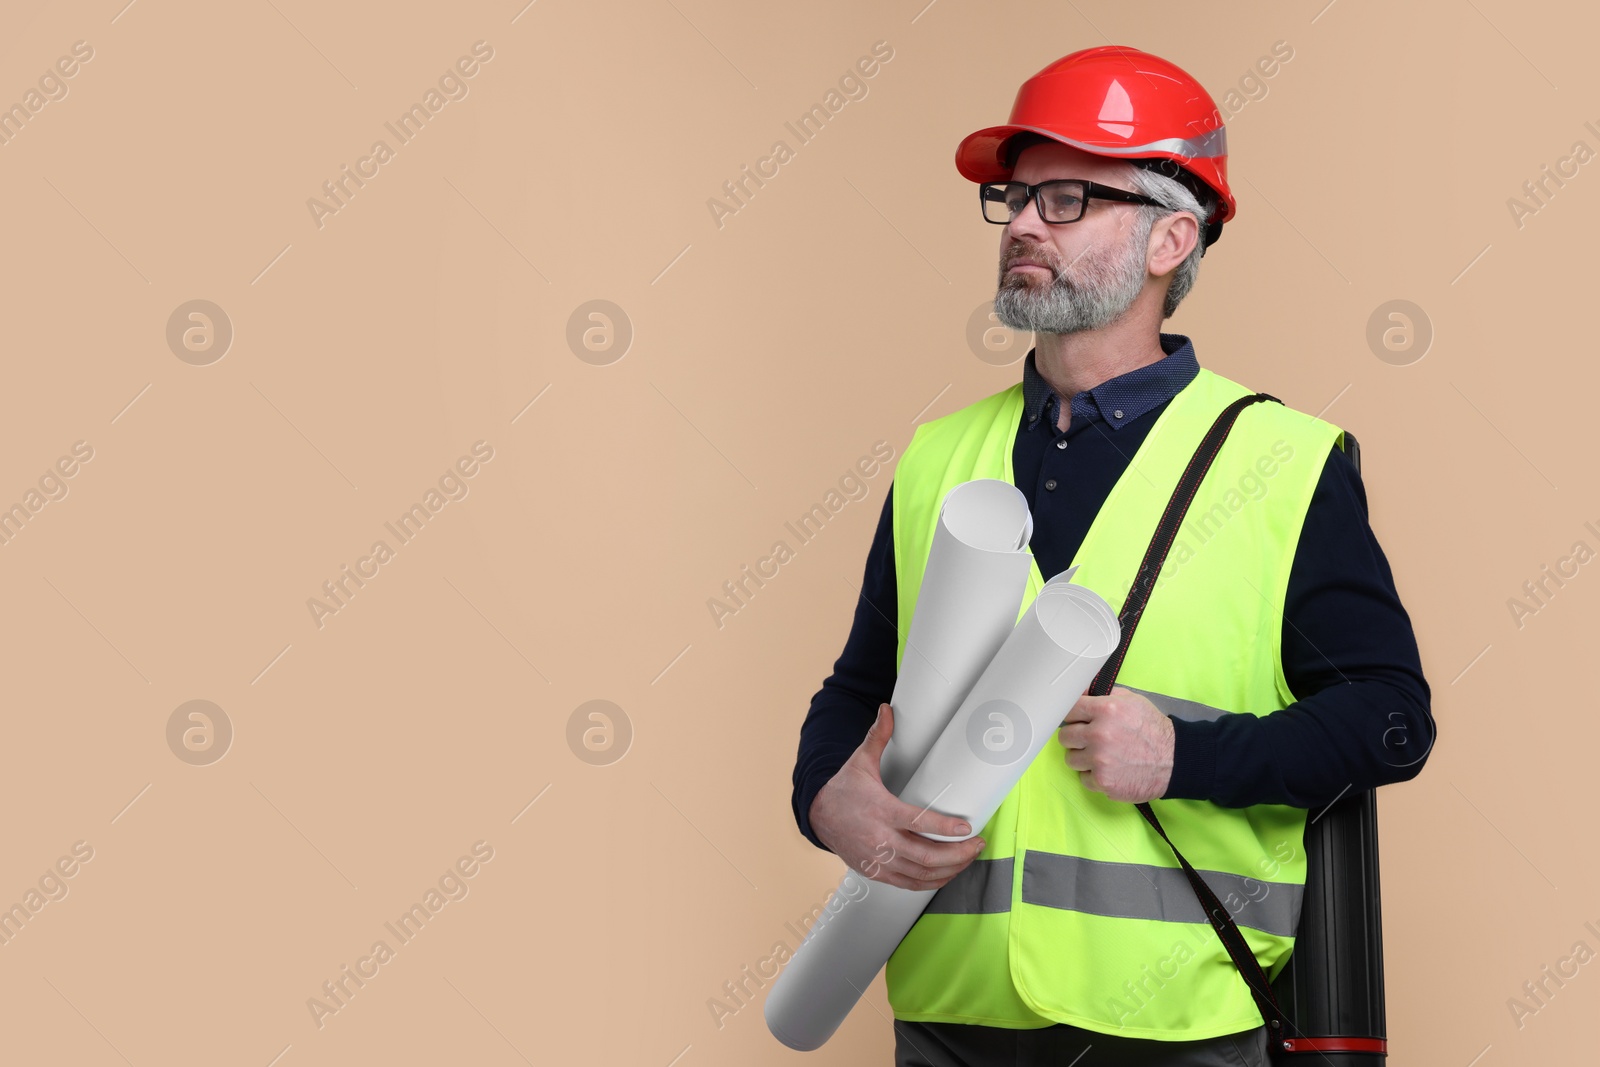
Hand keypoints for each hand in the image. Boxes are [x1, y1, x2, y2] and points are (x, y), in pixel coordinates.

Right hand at [809, 703, 987, 891]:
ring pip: (920, 874)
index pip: (918, 823)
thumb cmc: (844, 789)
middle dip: (958, 854)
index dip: (945, 828)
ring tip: (968, 858)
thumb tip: (887, 709)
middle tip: (977, 845)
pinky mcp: (876, 872)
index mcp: (880, 811)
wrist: (818, 816)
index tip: (968, 828)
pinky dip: (931, 882)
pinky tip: (946, 874)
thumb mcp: (860, 761)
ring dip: (949, 870)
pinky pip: (909, 884)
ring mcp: (878, 860)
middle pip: (925, 856)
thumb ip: (878, 737)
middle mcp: (880, 839)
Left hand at [1058, 686, 1173, 801]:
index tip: (1078, 721)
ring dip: (1083, 758)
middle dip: (1076, 738)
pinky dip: (1094, 776)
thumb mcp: (1132, 701)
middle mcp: (1099, 735)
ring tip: (1102, 755)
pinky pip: (1083, 778)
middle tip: (1091, 740)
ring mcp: (1100, 760)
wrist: (1176, 760)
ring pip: (1071, 759)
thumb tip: (1080, 692)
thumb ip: (1103, 695)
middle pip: (1065, 736)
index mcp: (1105, 710)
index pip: (1069, 710)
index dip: (1074, 716)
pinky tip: (1109, 769)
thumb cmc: (1153, 730)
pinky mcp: (1103, 781)